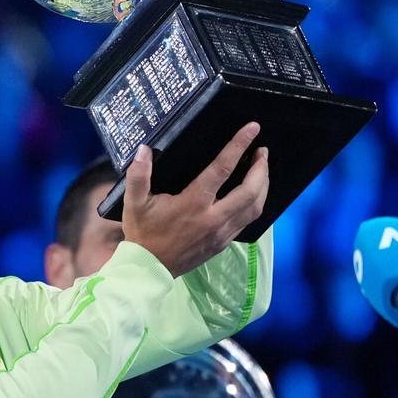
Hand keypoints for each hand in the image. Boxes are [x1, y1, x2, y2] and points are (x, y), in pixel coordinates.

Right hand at [122, 122, 268, 276]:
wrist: (149, 268)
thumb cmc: (143, 232)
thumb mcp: (134, 202)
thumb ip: (138, 174)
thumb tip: (144, 149)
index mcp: (193, 203)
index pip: (222, 169)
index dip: (239, 146)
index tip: (252, 129)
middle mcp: (213, 218)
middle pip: (250, 191)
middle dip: (261, 168)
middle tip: (262, 151)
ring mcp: (221, 233)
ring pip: (255, 208)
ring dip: (263, 186)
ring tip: (262, 169)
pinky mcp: (223, 243)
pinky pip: (248, 221)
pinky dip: (256, 203)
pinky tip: (254, 194)